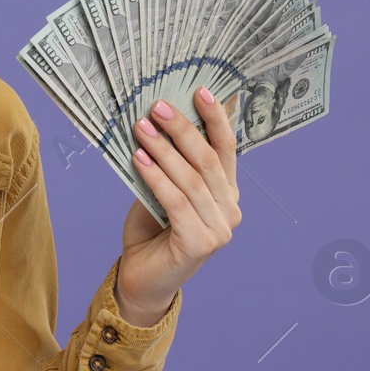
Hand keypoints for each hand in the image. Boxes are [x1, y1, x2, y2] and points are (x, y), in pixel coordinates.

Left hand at [116, 84, 242, 325]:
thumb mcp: (161, 190)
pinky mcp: (200, 244)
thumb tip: (155, 120)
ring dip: (164, 149)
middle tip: (157, 105)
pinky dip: (156, 178)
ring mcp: (219, 229)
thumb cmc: (151, 232)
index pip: (227, 149)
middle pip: (208, 160)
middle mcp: (230, 210)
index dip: (216, 119)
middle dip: (183, 129)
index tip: (200, 90)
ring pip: (191, 179)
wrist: (142, 279)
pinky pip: (176, 202)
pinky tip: (139, 159)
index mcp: (226, 193)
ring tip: (141, 126)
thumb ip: (168, 165)